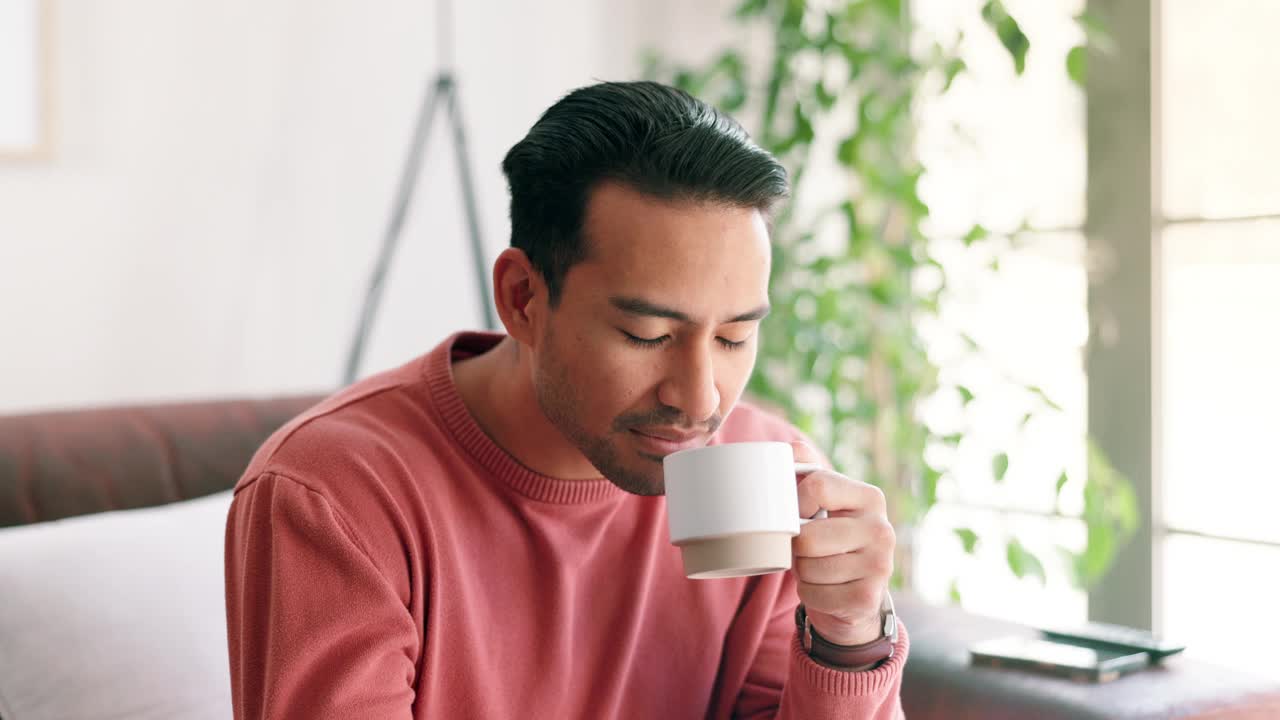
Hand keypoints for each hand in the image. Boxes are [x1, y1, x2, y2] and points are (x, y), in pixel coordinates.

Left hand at [790, 440, 894, 646]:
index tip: (796, 513)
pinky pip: (815, 595)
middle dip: (796, 547)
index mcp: (871, 497)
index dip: (794, 502)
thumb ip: (806, 468)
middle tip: (808, 549)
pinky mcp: (868, 598)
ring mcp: (880, 566)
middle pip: (807, 537)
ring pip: (808, 568)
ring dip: (803, 572)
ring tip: (819, 568)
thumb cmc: (831, 537)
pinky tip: (826, 589)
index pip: (817, 486)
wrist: (855, 593)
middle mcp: (882, 529)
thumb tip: (788, 449)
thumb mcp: (824, 501)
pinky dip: (810, 595)